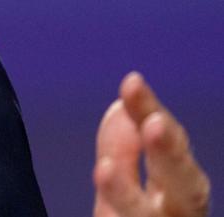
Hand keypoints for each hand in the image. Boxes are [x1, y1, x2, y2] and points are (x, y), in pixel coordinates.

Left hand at [94, 72, 210, 216]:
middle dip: (170, 154)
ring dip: (127, 196)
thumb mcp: (122, 189)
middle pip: (185, 184)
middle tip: (156, 124)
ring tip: (103, 170)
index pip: (166, 142)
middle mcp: (179, 213)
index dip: (149, 113)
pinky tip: (101, 203)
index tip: (131, 81)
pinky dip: (116, 214)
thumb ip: (122, 153)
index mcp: (174, 192)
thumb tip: (119, 107)